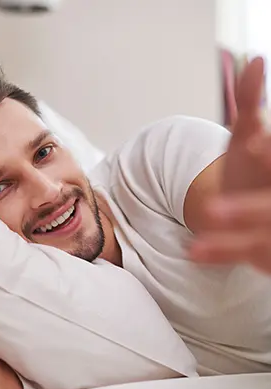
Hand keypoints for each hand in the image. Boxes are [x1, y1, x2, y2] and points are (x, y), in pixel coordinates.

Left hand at [189, 57, 270, 272]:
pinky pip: (251, 257)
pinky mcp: (265, 251)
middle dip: (248, 208)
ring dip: (231, 243)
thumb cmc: (250, 170)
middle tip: (213, 206)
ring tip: (196, 245)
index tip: (252, 145)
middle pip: (268, 208)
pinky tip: (195, 254)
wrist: (247, 206)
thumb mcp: (246, 135)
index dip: (267, 155)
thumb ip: (249, 103)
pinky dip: (222, 255)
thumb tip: (253, 61)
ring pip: (261, 238)